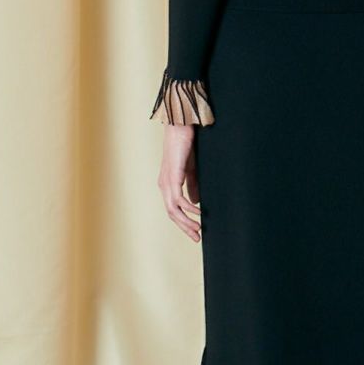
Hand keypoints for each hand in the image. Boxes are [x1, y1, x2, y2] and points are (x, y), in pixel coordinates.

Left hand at [157, 124, 201, 241]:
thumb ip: (192, 186)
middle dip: (185, 227)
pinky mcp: (172, 176)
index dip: (183, 223)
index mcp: (167, 184)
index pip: (173, 210)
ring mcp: (166, 181)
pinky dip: (188, 208)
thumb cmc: (185, 145)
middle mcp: (164, 184)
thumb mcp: (191, 170)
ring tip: (198, 229)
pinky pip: (178, 198)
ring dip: (186, 221)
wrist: (181, 126)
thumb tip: (194, 203)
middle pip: (171, 213)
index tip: (195, 233)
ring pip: (173, 209)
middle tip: (197, 238)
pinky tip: (199, 212)